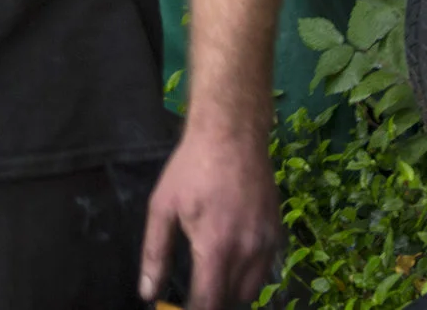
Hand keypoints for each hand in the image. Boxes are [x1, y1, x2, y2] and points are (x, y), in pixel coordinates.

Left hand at [140, 122, 280, 308]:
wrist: (231, 134)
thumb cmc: (191, 168)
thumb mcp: (162, 207)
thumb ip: (155, 253)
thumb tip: (148, 292)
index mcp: (216, 247)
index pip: (209, 303)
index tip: (181, 307)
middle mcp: (247, 251)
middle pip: (232, 300)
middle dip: (212, 301)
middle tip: (194, 288)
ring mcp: (267, 242)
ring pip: (251, 289)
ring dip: (231, 291)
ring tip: (211, 276)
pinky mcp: (277, 231)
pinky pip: (264, 268)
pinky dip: (248, 273)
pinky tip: (231, 256)